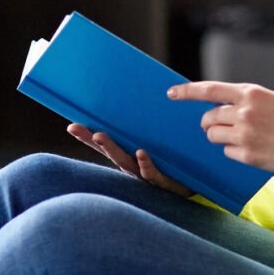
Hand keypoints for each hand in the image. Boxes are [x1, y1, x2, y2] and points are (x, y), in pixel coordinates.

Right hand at [66, 124, 194, 197]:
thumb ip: (150, 124)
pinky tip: (141, 153)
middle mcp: (135, 166)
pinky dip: (145, 164)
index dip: (87, 137)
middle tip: (87, 130)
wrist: (202, 182)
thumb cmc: (177, 160)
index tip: (71, 126)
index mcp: (131, 155)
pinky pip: (153, 173)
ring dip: (113, 150)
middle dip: (97, 142)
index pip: (104, 146)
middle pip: (112, 153)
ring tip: (101, 136)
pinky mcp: (166, 182)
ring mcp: (148, 175)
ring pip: (127, 163)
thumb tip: (139, 92)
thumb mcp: (162, 140)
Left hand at [167, 81, 273, 175]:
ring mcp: (245, 135)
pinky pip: (227, 152)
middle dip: (210, 122)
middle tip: (219, 125)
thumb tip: (224, 107)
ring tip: (242, 137)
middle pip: (208, 117)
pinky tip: (253, 149)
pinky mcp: (248, 155)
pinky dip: (234, 152)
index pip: (210, 90)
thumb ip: (249, 102)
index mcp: (252, 93)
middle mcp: (245, 112)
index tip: (172, 93)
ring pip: (214, 136)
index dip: (187, 91)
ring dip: (220, 137)